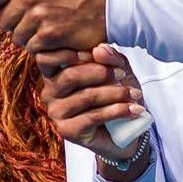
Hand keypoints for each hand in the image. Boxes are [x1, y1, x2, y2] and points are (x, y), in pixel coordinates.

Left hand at [0, 0, 106, 52]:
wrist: (109, 6)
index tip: (5, 9)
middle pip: (2, 21)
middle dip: (17, 23)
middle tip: (38, 20)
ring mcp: (39, 16)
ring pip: (17, 37)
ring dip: (31, 37)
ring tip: (50, 27)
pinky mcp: (48, 35)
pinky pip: (32, 49)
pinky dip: (43, 47)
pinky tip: (58, 37)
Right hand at [36, 43, 145, 162]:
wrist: (125, 129)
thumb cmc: (116, 93)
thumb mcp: (116, 68)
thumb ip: (108, 57)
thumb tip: (99, 50)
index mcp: (55, 73)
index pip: (47, 58)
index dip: (68, 53)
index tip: (94, 52)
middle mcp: (50, 93)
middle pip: (70, 76)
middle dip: (101, 73)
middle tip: (122, 74)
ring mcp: (57, 113)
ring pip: (86, 97)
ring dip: (116, 94)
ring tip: (135, 94)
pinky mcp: (68, 131)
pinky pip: (93, 116)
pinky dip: (117, 111)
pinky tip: (133, 109)